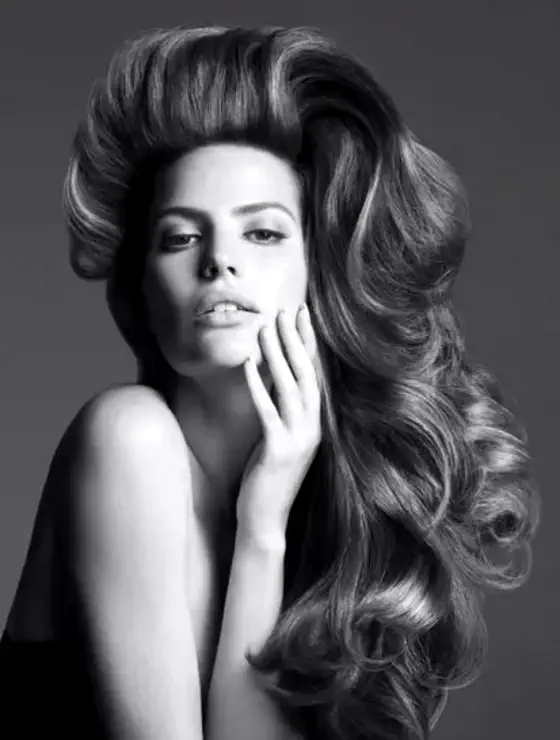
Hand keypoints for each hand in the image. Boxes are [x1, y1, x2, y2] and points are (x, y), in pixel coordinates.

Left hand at [236, 303, 321, 539]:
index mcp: (316, 423)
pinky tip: (248, 364)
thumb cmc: (270, 477)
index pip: (315, 374)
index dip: (309, 343)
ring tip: (267, 328)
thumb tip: (274, 374)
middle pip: (306, 375)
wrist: (267, 520)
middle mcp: (313, 428)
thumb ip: (282, 409)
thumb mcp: (280, 437)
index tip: (302, 314)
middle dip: (296, 340)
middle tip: (286, 310)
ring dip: (278, 355)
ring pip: (290, 388)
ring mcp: (298, 440)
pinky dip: (258, 386)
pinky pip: (267, 412)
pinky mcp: (278, 451)